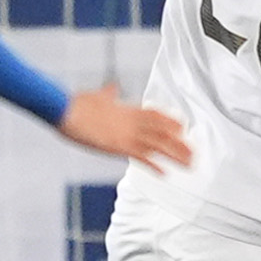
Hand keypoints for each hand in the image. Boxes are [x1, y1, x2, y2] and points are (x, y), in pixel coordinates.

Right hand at [59, 85, 191, 172]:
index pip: (156, 115)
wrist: (65, 109)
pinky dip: (154, 166)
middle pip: (163, 132)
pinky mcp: (118, 146)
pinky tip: (165, 173)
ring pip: (158, 145)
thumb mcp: (97, 96)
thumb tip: (113, 87)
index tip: (183, 128)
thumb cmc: (77, 103)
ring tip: (189, 165)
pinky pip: (141, 158)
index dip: (171, 122)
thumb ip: (108, 94)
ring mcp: (127, 134)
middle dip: (180, 143)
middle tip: (194, 152)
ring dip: (175, 156)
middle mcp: (132, 122)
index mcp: (128, 110)